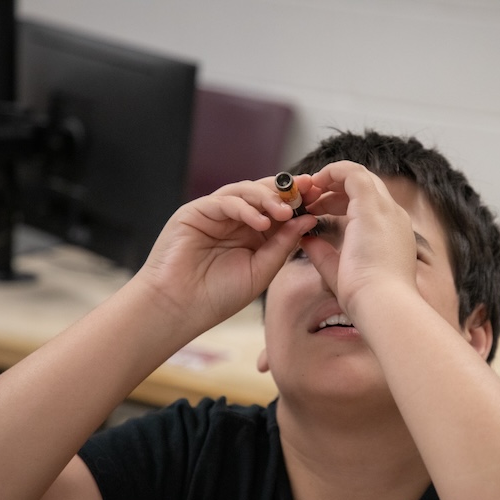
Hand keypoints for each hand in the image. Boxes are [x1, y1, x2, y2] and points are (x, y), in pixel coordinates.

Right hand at [136, 176, 317, 328]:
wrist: (179, 308)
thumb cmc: (217, 295)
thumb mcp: (261, 270)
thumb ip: (283, 244)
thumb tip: (308, 219)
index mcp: (253, 233)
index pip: (279, 208)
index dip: (299, 201)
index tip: (320, 197)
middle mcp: (235, 219)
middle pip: (264, 193)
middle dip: (288, 190)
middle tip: (309, 190)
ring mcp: (215, 213)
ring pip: (245, 191)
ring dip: (268, 198)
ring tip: (286, 211)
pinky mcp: (195, 211)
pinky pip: (225, 201)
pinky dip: (245, 208)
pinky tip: (261, 221)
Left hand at [300, 161, 419, 318]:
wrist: (382, 304)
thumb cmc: (366, 299)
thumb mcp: (340, 272)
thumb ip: (323, 254)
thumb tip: (305, 240)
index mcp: (391, 236)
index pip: (369, 206)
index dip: (340, 204)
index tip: (318, 212)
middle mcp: (393, 218)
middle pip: (366, 188)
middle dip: (335, 189)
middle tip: (310, 199)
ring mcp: (386, 210)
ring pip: (360, 176)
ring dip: (332, 179)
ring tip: (309, 189)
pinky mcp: (372, 206)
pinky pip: (352, 173)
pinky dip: (332, 172)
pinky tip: (315, 182)